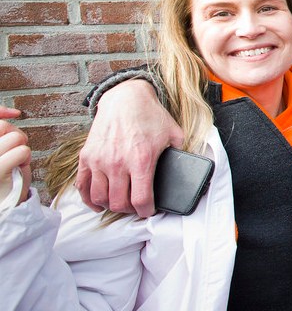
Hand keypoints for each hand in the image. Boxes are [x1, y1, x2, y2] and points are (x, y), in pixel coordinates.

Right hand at [0, 107, 31, 205]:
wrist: (3, 205)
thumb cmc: (4, 176)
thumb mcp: (0, 150)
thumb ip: (1, 133)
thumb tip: (13, 112)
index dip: (1, 111)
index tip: (15, 113)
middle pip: (3, 126)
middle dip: (16, 134)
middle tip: (16, 148)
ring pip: (15, 137)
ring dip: (22, 147)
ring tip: (16, 160)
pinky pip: (22, 150)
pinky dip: (26, 157)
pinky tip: (19, 167)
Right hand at [75, 80, 183, 216]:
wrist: (125, 98)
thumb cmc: (151, 116)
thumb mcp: (174, 134)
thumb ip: (182, 154)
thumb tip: (190, 170)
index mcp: (141, 160)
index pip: (141, 200)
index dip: (147, 211)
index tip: (149, 211)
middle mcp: (118, 163)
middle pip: (119, 203)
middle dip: (130, 210)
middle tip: (137, 206)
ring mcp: (99, 161)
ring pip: (100, 198)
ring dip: (110, 205)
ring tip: (120, 203)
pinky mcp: (86, 157)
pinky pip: (82, 186)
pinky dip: (89, 199)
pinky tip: (97, 202)